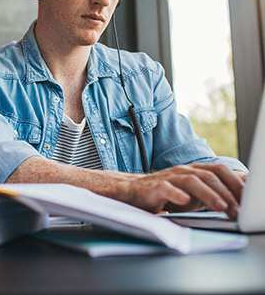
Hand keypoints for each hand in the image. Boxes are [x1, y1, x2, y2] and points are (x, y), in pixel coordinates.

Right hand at [127, 163, 244, 218]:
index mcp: (195, 170)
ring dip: (208, 194)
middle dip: (225, 193)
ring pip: (191, 181)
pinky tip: (185, 201)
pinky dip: (176, 194)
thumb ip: (212, 194)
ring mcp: (169, 177)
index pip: (219, 170)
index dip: (234, 182)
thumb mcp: (193, 194)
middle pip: (208, 176)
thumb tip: (237, 201)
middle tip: (236, 210)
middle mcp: (184, 171)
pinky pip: (166, 188)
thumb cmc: (168, 194)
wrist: (135, 191)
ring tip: (220, 206)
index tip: (245, 199)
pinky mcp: (155, 187)